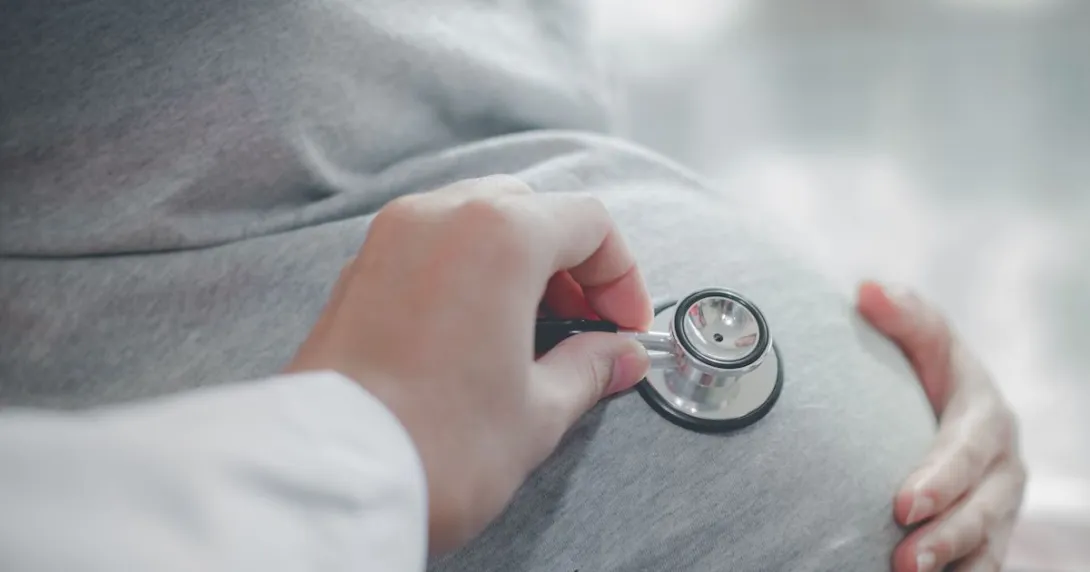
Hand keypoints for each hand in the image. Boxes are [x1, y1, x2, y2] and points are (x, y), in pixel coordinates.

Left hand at [286, 176, 652, 553]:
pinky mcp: (357, 271)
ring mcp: (390, 238)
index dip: (621, 275)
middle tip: (584, 326)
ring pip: (476, 219)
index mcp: (498, 235)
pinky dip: (466, 271)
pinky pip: (430, 246)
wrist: (329, 481)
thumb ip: (590, 369)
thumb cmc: (435, 445)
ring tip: (531, 331)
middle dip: (569, 263)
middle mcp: (440, 216)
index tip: (624, 326)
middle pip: (530, 208)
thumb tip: (619, 357)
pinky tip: (477, 332)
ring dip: (517, 263)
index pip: (587, 223)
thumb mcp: (537, 411)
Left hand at [857, 282, 1026, 571]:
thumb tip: (866, 289)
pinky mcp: (987, 534)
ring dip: (953, 564)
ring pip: (986, 544)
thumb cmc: (926, 369)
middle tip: (904, 560)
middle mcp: (1002, 466)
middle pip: (982, 509)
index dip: (941, 479)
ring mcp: (998, 505)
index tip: (901, 504)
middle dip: (946, 536)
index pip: (967, 451)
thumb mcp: (924, 340)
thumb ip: (903, 317)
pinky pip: (983, 564)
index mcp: (986, 416)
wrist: (946, 408)